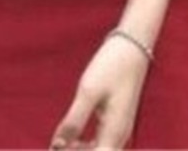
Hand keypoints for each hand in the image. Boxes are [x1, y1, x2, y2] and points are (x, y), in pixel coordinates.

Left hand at [50, 33, 151, 150]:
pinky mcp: (117, 122)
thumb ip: (73, 122)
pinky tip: (72, 138)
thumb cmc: (111, 67)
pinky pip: (102, 143)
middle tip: (55, 146)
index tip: (57, 148)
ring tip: (59, 143)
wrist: (132, 48)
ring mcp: (120, 130)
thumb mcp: (88, 93)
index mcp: (114, 133)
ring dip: (80, 150)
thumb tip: (57, 146)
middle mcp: (120, 136)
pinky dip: (85, 145)